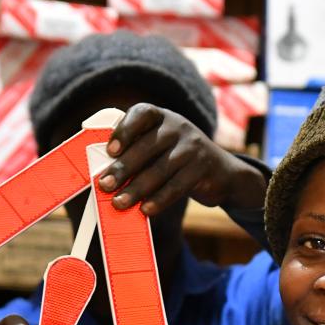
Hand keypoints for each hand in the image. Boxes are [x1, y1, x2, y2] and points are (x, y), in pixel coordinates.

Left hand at [97, 103, 266, 215]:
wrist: (221, 172)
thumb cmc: (176, 159)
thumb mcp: (159, 147)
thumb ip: (135, 152)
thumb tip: (103, 174)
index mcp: (161, 117)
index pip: (142, 114)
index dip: (124, 130)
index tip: (109, 150)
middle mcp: (178, 126)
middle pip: (147, 146)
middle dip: (123, 168)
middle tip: (104, 185)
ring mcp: (193, 146)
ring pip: (160, 169)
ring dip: (137, 189)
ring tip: (119, 203)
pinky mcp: (203, 167)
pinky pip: (178, 186)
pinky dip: (159, 199)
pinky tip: (145, 210)